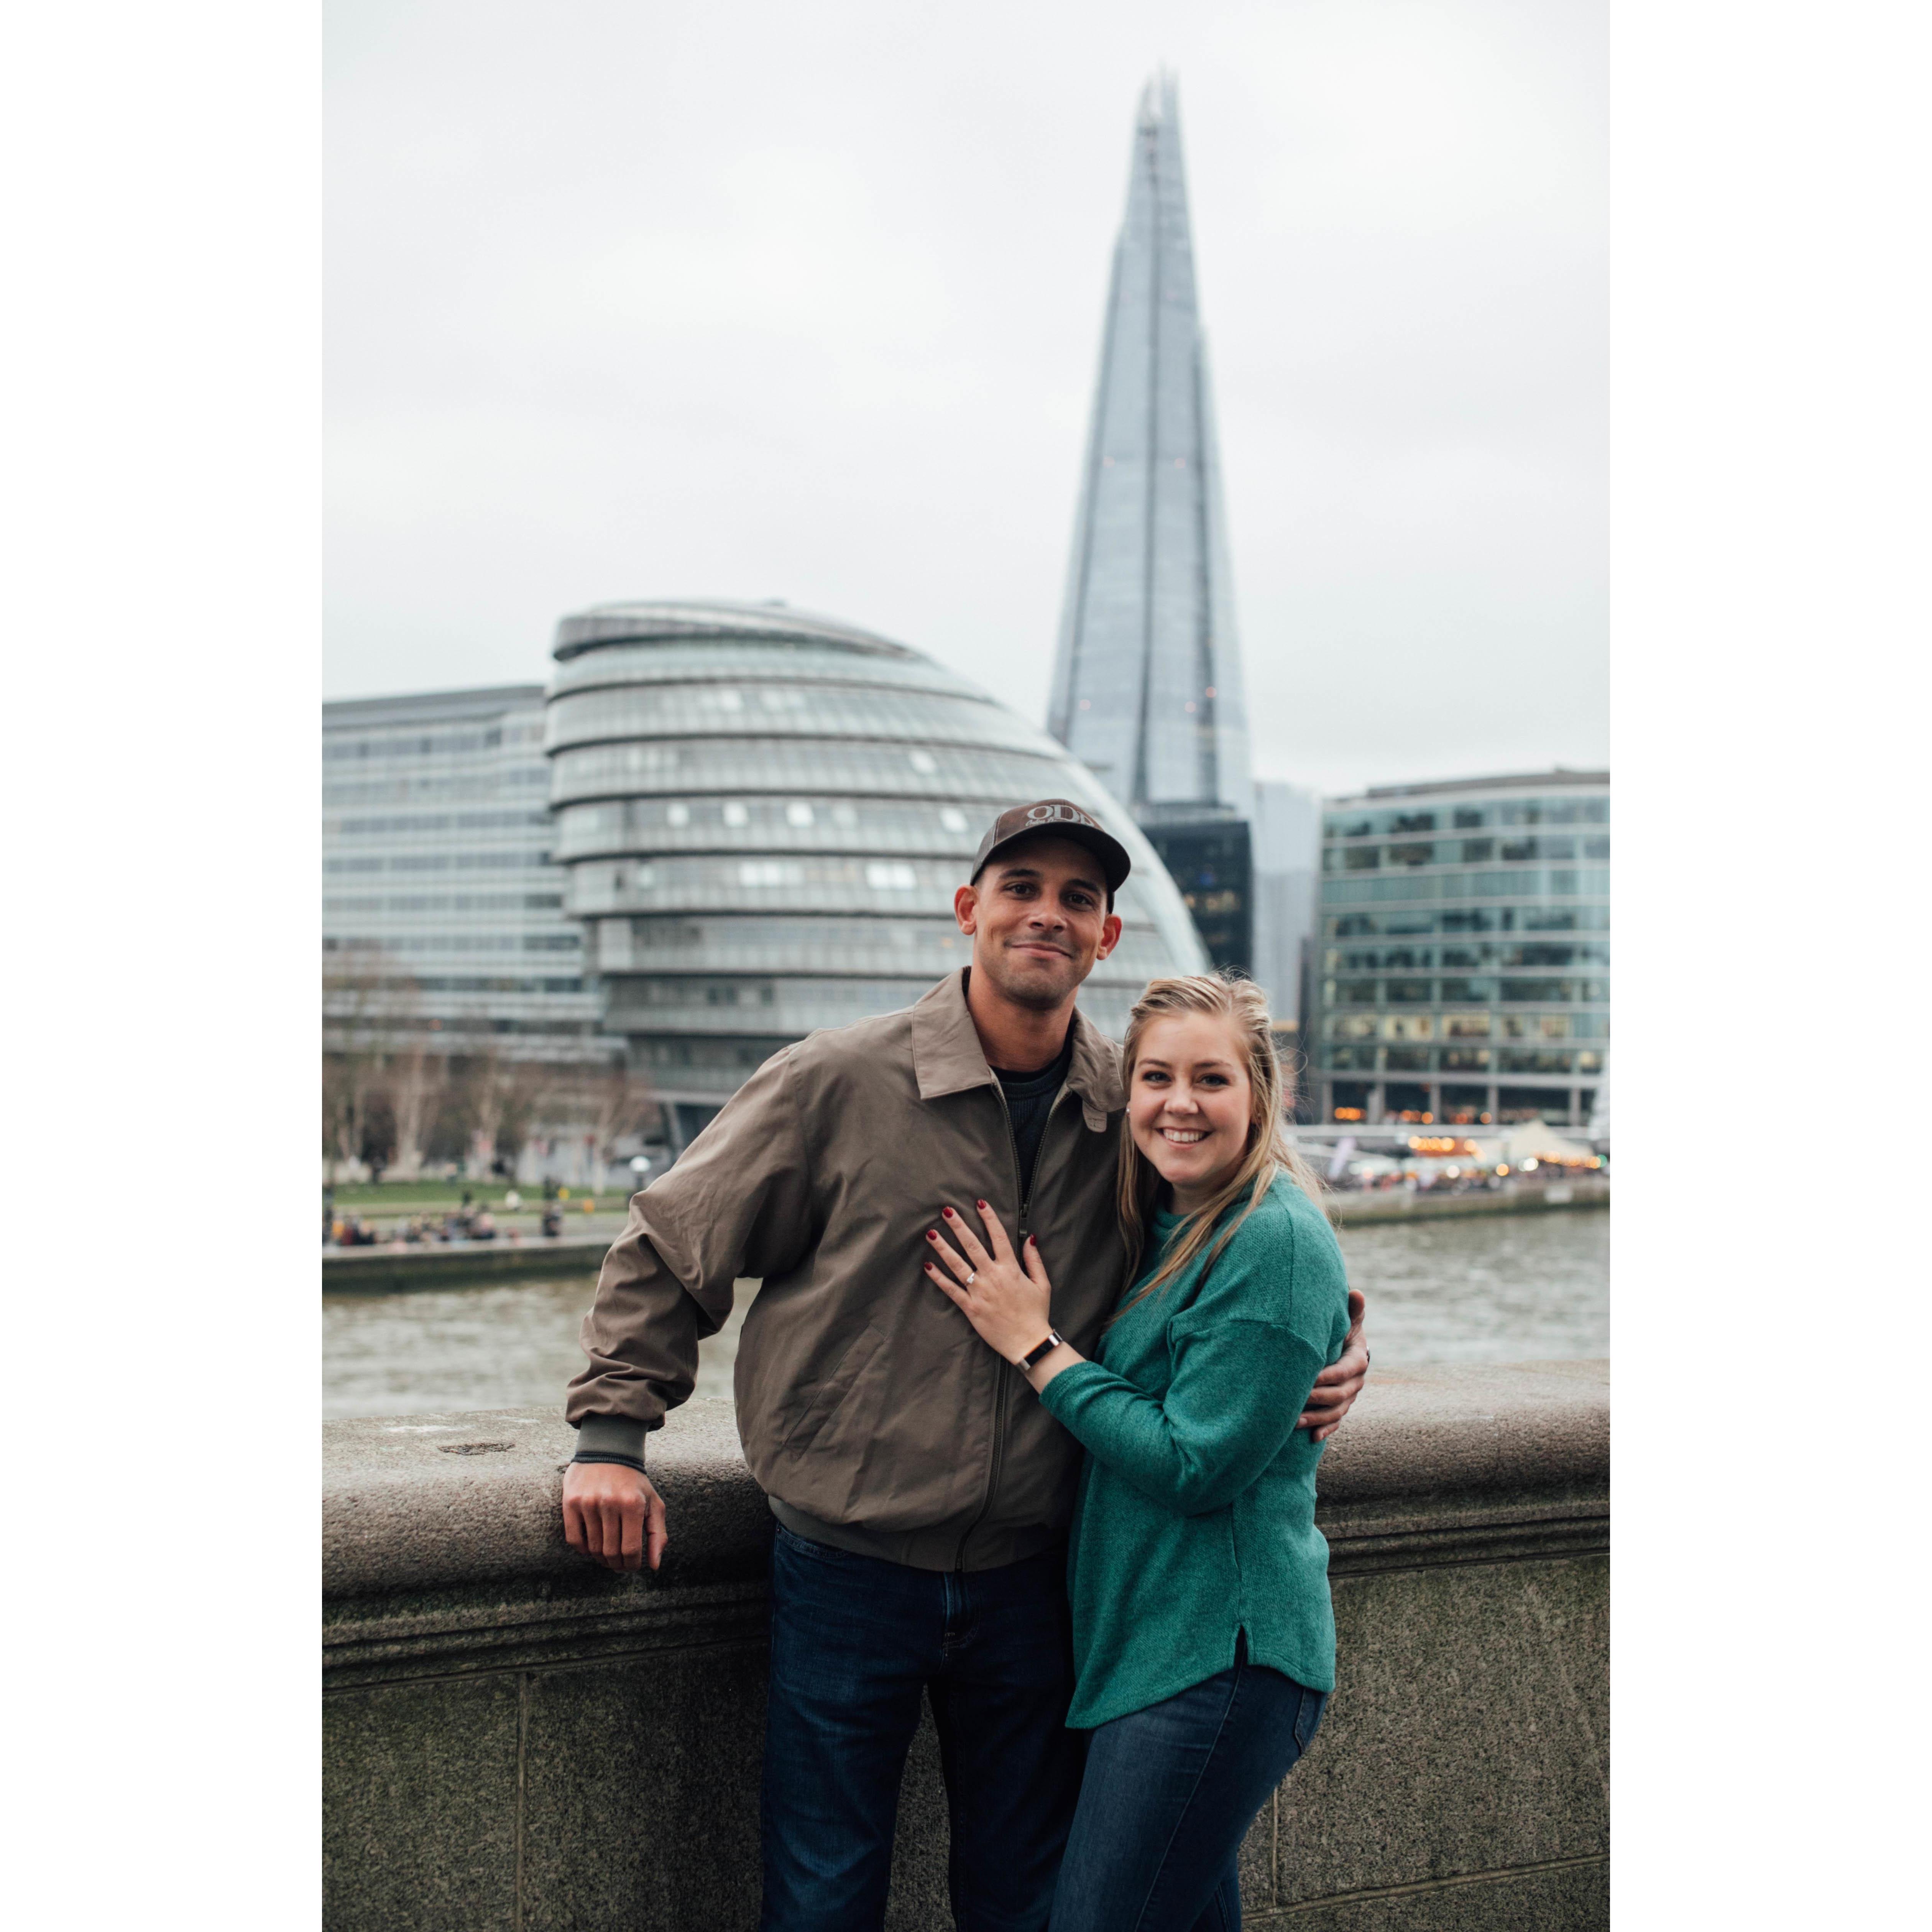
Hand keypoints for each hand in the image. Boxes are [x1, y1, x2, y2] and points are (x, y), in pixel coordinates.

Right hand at [562, 1460, 667, 1572]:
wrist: (608, 1452)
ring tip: (607, 1556)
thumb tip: (654, 1566)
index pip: (631, 1550)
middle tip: (618, 1564)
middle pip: (611, 1552)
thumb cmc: (634, 1483)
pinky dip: (583, 1550)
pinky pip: (574, 1539)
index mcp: (633, 1505)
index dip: (631, 1565)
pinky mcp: (571, 1502)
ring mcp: (588, 1502)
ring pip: (593, 1548)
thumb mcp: (653, 1504)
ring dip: (600, 1558)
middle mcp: (610, 1503)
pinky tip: (591, 1547)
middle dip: (616, 1564)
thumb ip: (657, 1535)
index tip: (632, 1566)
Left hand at [925, 1201, 1053, 1363]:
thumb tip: (1030, 1238)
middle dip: (959, 1226)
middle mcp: (993, 1277)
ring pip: (957, 1265)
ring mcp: (979, 1292)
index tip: (980, 1202)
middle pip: (972, 1246)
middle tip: (947, 1211)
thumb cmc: (1036, 1313)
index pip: (999, 1237)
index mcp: (1010, 1269)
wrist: (1028, 1342)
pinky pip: (951, 1290)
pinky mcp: (970, 1307)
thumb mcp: (1042, 1284)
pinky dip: (939, 1278)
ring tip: (931, 1233)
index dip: (989, 1218)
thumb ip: (1034, 1260)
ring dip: (943, 1248)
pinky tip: (928, 1266)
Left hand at [1298, 1288, 1368, 1440]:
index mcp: (1358, 1360)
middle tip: (1294, 1401)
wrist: (1345, 1345)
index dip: (1327, 1376)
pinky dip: (1326, 1430)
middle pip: (1339, 1395)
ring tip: (1294, 1422)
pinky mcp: (1341, 1406)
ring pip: (1336, 1412)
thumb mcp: (1347, 1319)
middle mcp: (1356, 1381)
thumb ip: (1351, 1310)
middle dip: (1317, 1400)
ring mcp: (1349, 1397)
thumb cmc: (1341, 1329)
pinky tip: (1313, 1438)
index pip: (1344, 1371)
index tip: (1307, 1378)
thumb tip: (1356, 1292)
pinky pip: (1336, 1422)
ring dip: (1317, 1419)